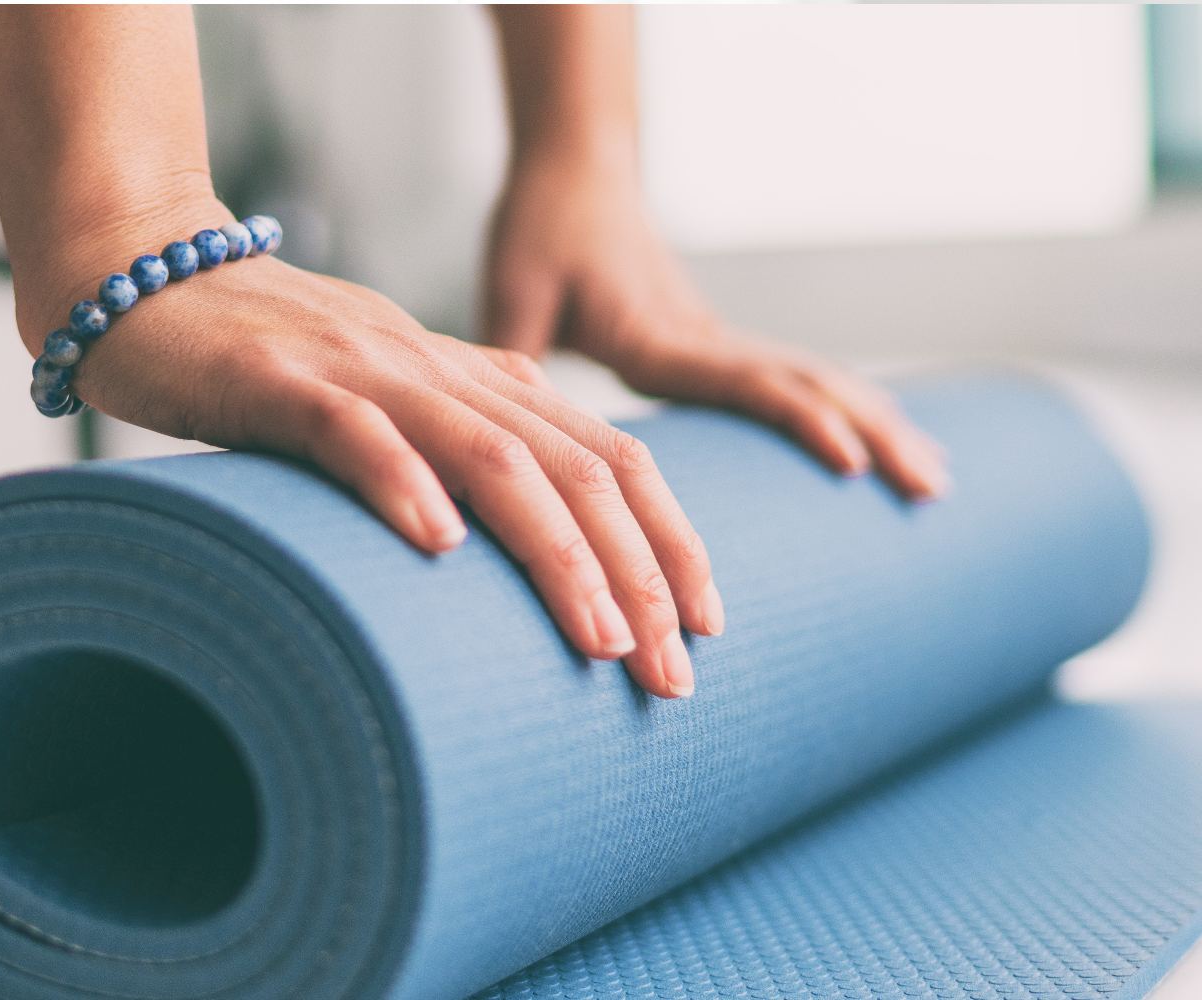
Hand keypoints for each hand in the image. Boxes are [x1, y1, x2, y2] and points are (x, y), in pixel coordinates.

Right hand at [15, 198, 718, 698]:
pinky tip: (437, 546)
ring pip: (491, 455)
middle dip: (641, 572)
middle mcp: (443, 374)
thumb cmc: (278, 363)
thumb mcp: (394, 405)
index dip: (669, 536)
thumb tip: (525, 512)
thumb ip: (461, 444)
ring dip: (557, 550)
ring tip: (601, 638)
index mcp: (480, 383)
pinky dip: (400, 482)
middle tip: (672, 673)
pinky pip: (352, 431)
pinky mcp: (280, 380)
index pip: (609, 456)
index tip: (708, 625)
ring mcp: (366, 372)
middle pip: (574, 467)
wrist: (153, 281)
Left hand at [482, 156, 949, 499]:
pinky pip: (795, 378)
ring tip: (936, 479)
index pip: (743, 378)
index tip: (851, 461)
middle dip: (873, 434)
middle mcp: (702, 338)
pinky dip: (848, 410)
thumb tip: (499, 440)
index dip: (798, 418)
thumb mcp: (512, 291)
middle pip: (806, 382)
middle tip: (933, 490)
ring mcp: (718, 339)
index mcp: (657, 334)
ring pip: (815, 380)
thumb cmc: (542, 228)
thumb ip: (510, 352)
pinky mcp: (717, 344)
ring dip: (879, 424)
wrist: (576, 172)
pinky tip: (877, 440)